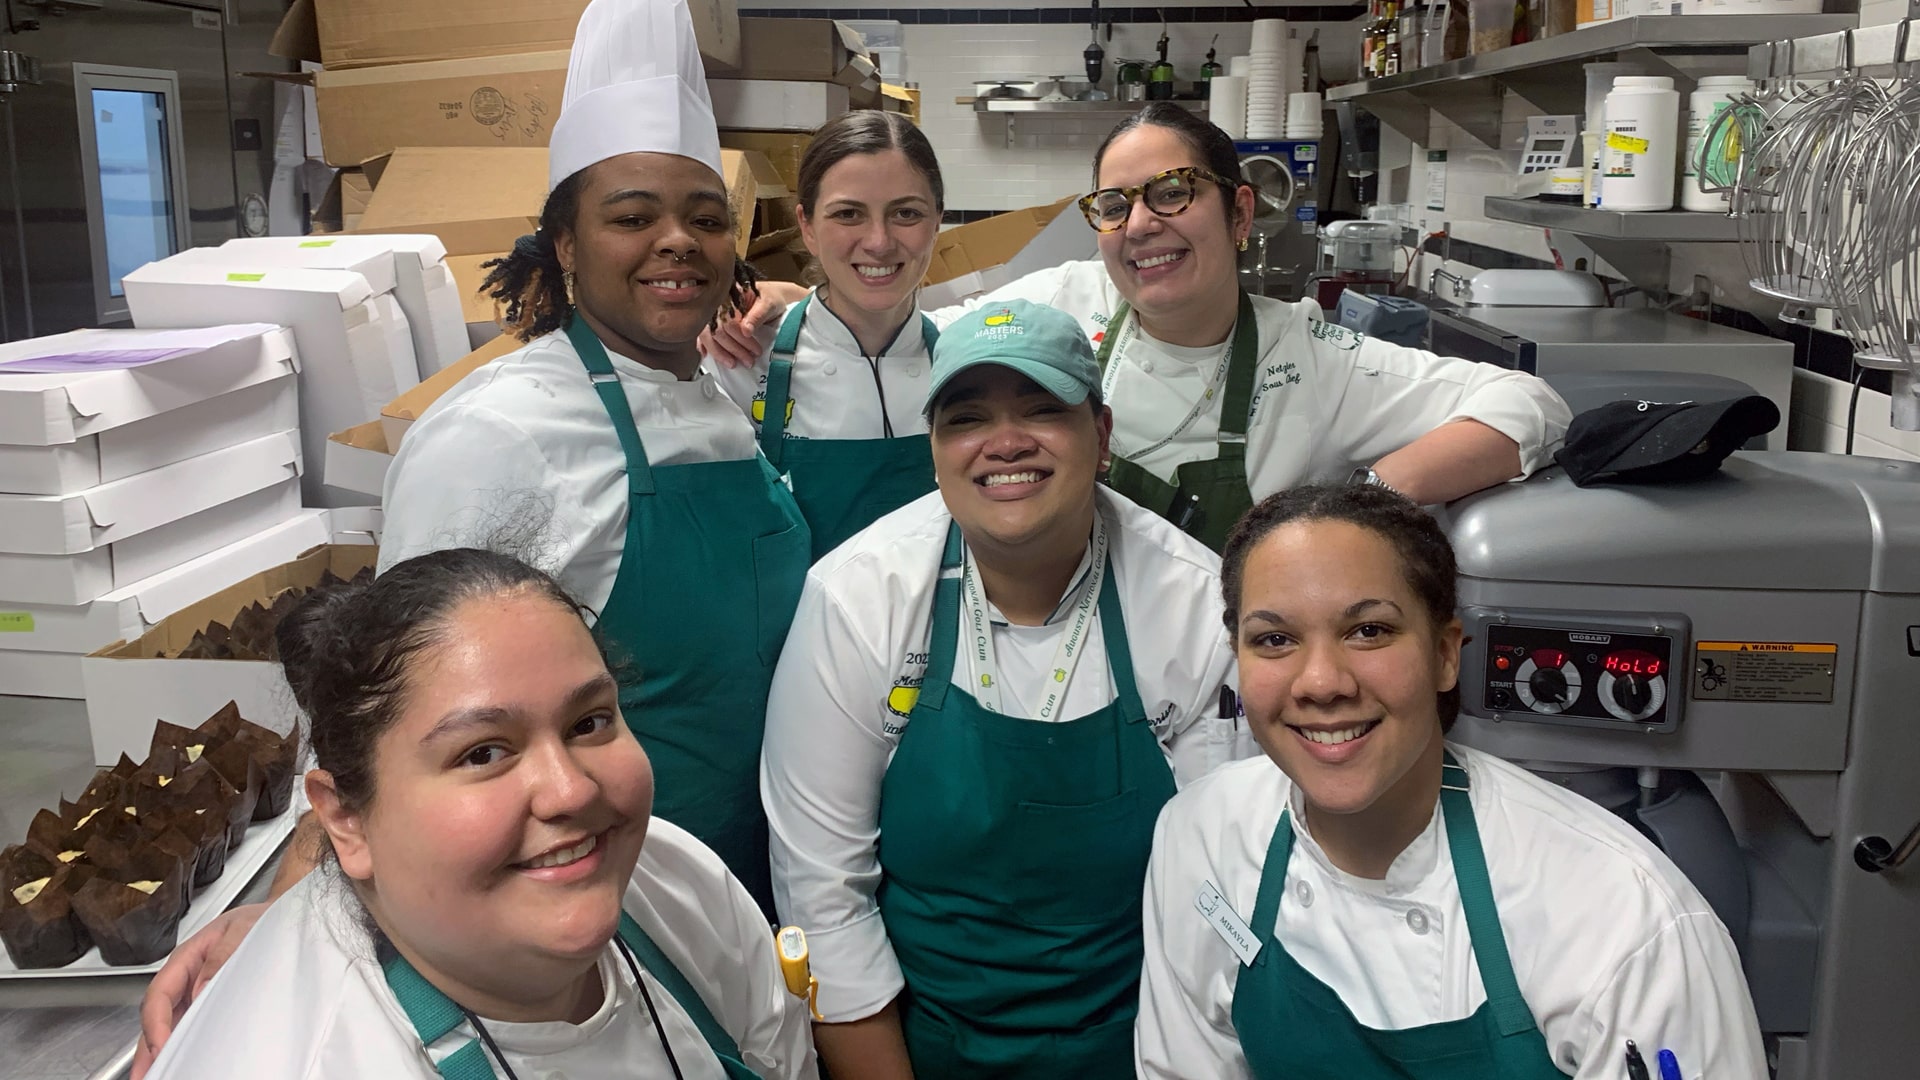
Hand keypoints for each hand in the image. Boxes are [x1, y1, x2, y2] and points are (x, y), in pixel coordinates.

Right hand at [131, 903, 267, 1078]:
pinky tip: (183, 1061)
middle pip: (158, 1016)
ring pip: (170, 1024)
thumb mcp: (241, 930)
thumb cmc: (259, 920)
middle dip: (149, 1048)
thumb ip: (221, 957)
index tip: (161, 1046)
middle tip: (145, 1075)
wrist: (280, 916)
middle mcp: (186, 977)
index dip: (155, 1023)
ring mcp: (196, 991)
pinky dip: (183, 1045)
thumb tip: (201, 990)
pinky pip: (190, 1025)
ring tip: (154, 1075)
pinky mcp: (209, 1002)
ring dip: (161, 1051)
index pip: (160, 994)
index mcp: (186, 958)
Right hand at [700, 281, 804, 367]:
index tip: (754, 350)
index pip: (728, 321)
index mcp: (729, 295)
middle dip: (732, 349)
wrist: (771, 296)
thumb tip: (746, 330)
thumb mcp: (768, 304)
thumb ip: (757, 316)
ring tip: (732, 363)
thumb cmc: (770, 298)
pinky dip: (704, 345)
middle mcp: (717, 304)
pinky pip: (703, 334)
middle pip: (716, 330)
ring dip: (718, 352)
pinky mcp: (712, 321)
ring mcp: (713, 313)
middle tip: (748, 361)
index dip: (740, 339)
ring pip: (707, 335)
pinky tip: (706, 355)